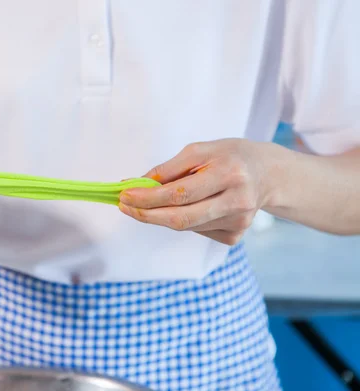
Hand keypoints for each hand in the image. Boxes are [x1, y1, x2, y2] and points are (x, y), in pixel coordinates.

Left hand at [118, 139, 275, 244]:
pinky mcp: (235, 236)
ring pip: (186, 226)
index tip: (125, 196)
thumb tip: (134, 186)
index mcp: (230, 174)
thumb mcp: (200, 151)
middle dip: (147, 214)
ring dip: (162, 215)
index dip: (148, 198)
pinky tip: (193, 206)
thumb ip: (167, 169)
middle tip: (125, 207)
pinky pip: (196, 231)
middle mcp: (238, 201)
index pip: (180, 194)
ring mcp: (238, 223)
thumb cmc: (229, 156)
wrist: (268, 173)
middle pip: (181, 218)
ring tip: (154, 200)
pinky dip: (184, 219)